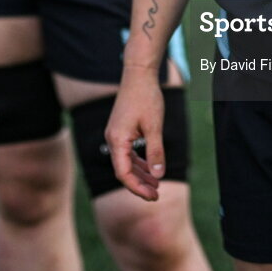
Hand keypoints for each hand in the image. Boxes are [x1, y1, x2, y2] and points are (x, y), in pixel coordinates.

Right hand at [105, 67, 165, 200]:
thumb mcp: (154, 126)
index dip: (137, 188)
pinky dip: (138, 162)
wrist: (139, 74)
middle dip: (140, 184)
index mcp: (117, 140)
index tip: (153, 196)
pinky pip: (128, 153)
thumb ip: (155, 152)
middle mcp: (112, 139)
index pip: (123, 173)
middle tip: (157, 195)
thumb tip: (158, 175)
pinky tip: (150, 169)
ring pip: (126, 162)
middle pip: (123, 171)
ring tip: (156, 186)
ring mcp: (115, 135)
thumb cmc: (146, 97)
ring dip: (140, 174)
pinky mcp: (121, 130)